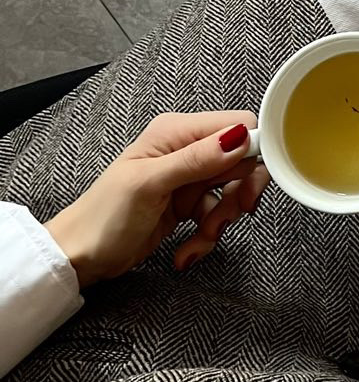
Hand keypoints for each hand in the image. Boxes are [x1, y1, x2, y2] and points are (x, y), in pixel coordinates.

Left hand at [45, 111, 267, 287]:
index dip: (253, 154)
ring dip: (221, 221)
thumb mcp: (150, 184)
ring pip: (232, 193)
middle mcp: (186, 150)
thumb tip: (240, 137)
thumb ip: (196, 159)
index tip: (248, 186)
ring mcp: (188, 178)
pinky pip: (217, 216)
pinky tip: (186, 250)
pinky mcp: (189, 204)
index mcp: (176, 132)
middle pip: (242, 162)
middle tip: (228, 216)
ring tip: (199, 238)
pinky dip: (207, 237)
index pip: (238, 126)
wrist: (82, 256)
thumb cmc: (103, 217)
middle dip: (237, 195)